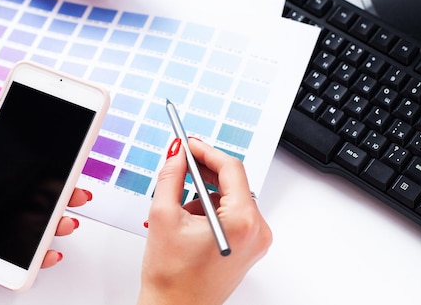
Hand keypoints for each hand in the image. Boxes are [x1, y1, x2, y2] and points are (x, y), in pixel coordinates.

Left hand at [0, 118, 91, 293]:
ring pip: (31, 225)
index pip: (16, 169)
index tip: (61, 155)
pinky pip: (18, 256)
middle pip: (32, 197)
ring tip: (66, 220)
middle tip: (76, 188)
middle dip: (60, 192)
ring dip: (55, 222)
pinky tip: (49, 251)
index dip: (41, 163)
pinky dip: (38, 256)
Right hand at [138, 138, 271, 304]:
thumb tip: (177, 154)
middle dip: (204, 172)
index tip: (189, 143)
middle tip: (181, 162)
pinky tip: (189, 222)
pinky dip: (210, 210)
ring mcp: (254, 241)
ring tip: (180, 210)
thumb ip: (171, 176)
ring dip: (205, 194)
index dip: (206, 151)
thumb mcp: (163, 215)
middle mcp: (256, 232)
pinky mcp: (247, 247)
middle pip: (234, 182)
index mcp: (243, 222)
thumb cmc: (172, 277)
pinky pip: (232, 214)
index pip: (231, 168)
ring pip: (230, 198)